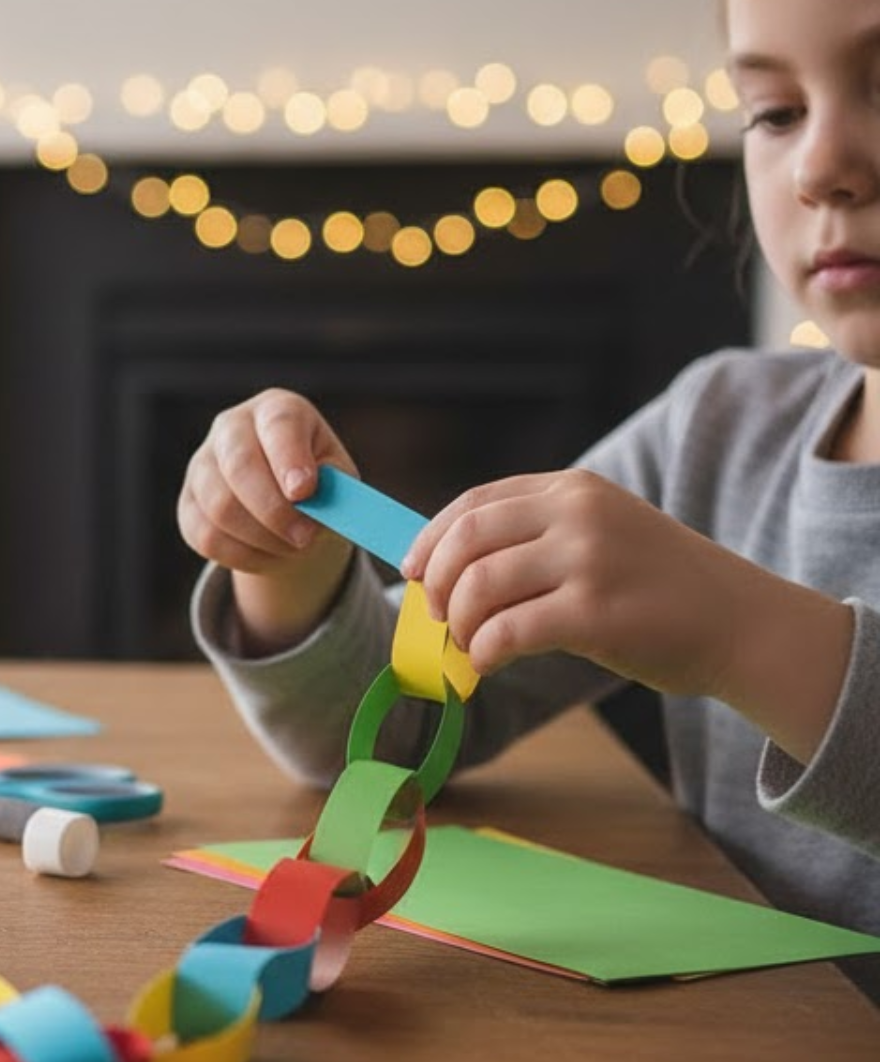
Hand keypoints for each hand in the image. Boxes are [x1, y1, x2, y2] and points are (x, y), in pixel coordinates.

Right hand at [177, 389, 357, 574]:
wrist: (286, 502)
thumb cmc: (316, 480)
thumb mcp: (337, 475)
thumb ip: (334, 484)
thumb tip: (315, 502)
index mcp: (275, 409)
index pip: (278, 424)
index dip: (289, 458)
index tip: (304, 492)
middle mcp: (231, 427)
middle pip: (240, 465)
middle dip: (274, 510)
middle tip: (304, 538)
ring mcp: (201, 464)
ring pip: (220, 507)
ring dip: (262, 539)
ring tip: (292, 546)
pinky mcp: (187, 503)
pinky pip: (206, 537)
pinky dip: (242, 556)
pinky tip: (266, 554)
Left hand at [403, 469, 847, 759]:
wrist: (742, 623)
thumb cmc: (659, 588)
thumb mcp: (602, 535)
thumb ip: (536, 539)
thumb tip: (445, 571)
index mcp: (573, 489)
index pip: (474, 504)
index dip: (431, 540)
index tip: (412, 572)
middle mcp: (578, 515)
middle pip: (467, 541)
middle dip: (435, 582)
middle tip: (436, 616)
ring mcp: (588, 561)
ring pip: (480, 586)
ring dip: (459, 623)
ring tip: (468, 645)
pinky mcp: (596, 613)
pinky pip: (508, 631)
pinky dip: (482, 651)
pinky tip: (486, 664)